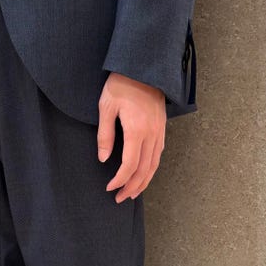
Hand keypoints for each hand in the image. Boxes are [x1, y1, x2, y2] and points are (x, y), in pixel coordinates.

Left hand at [97, 72, 165, 201]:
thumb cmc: (121, 84)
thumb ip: (105, 135)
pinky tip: (143, 174)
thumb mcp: (106, 107)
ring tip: (132, 193)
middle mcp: (151, 134)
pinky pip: (158, 154)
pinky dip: (151, 169)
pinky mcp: (162, 128)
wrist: (144, 67)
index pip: (129, 165)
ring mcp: (159, 131)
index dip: (119, 180)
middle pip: (144, 170)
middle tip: (120, 198)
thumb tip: (103, 159)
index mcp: (136, 130)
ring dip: (143, 182)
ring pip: (154, 165)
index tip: (109, 187)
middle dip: (132, 187)